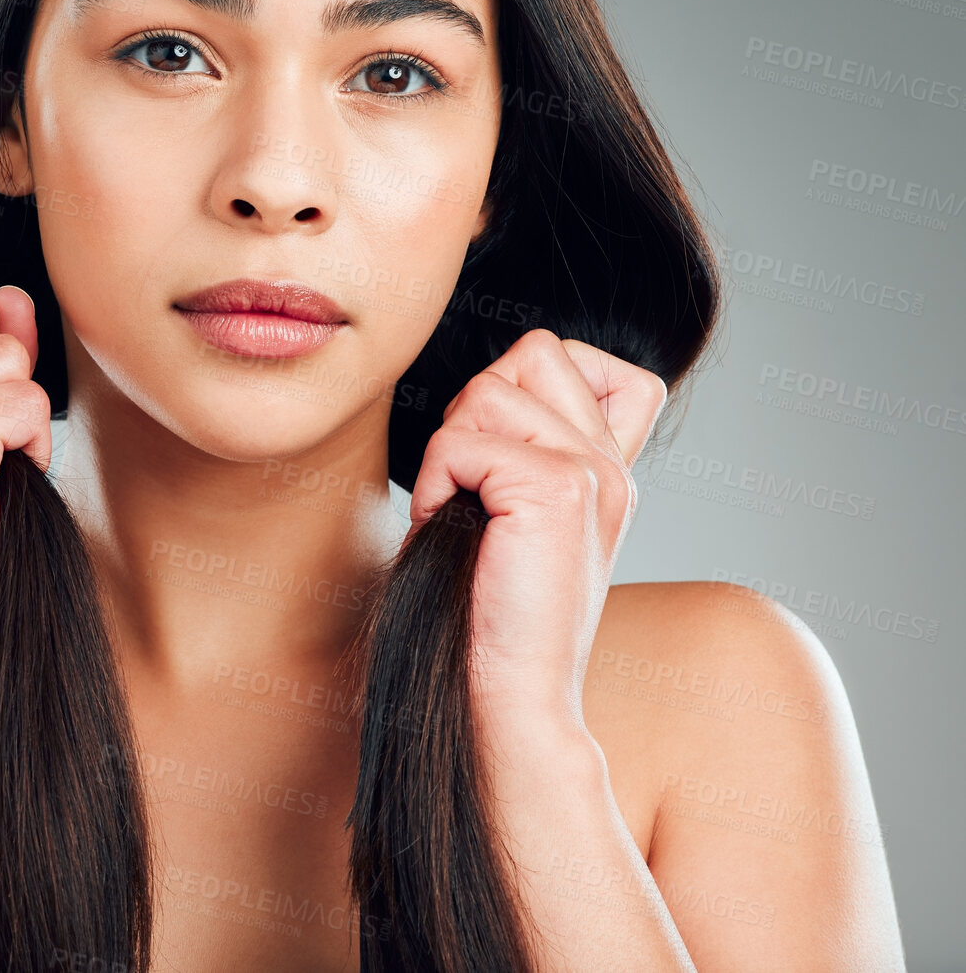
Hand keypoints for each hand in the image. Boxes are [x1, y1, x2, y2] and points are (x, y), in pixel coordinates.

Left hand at [405, 328, 666, 733]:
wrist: (513, 695)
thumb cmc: (488, 608)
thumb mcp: (517, 513)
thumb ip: (526, 446)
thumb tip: (488, 388)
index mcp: (609, 466)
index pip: (584, 357)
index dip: (527, 381)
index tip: (499, 460)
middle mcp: (612, 463)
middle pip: (532, 353)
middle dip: (478, 409)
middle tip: (473, 488)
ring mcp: (593, 472)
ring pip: (487, 390)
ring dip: (451, 451)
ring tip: (466, 515)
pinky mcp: (557, 488)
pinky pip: (460, 441)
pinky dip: (436, 483)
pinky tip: (453, 531)